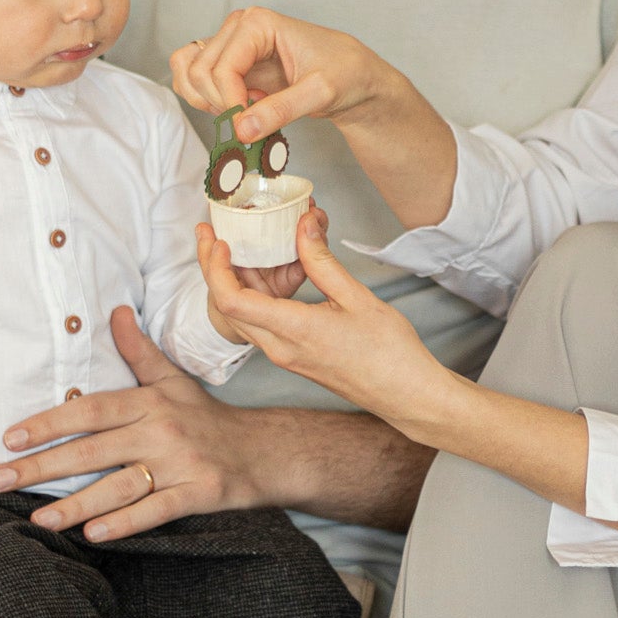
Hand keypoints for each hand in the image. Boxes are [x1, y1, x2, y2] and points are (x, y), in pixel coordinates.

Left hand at [0, 307, 269, 541]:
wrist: (263, 451)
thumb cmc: (207, 417)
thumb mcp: (172, 380)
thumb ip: (138, 350)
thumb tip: (116, 311)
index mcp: (150, 402)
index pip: (91, 410)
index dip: (49, 422)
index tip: (10, 437)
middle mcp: (162, 430)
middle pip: (94, 450)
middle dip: (42, 466)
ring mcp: (180, 464)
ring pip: (119, 486)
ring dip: (75, 504)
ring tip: (37, 518)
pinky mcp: (198, 493)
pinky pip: (155, 511)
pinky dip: (125, 523)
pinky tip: (93, 534)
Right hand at [170, 11, 390, 142]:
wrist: (354, 76)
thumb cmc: (344, 73)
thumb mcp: (320, 93)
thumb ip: (281, 110)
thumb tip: (242, 130)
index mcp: (258, 23)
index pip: (221, 67)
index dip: (231, 103)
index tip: (248, 128)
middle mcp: (238, 28)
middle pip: (200, 72)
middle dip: (221, 105)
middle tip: (251, 122)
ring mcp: (230, 45)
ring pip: (188, 73)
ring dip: (207, 102)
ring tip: (243, 112)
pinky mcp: (228, 64)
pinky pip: (193, 80)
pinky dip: (206, 102)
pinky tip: (238, 109)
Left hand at [194, 209, 451, 437]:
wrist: (404, 394)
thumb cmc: (389, 351)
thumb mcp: (356, 296)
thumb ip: (322, 260)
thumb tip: (303, 224)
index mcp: (293, 331)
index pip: (231, 300)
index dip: (215, 267)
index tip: (220, 239)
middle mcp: (280, 348)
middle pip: (228, 306)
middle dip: (213, 267)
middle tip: (213, 232)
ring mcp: (284, 354)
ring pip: (244, 313)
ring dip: (235, 279)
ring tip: (240, 243)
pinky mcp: (293, 355)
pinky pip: (262, 322)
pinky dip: (257, 293)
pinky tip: (270, 269)